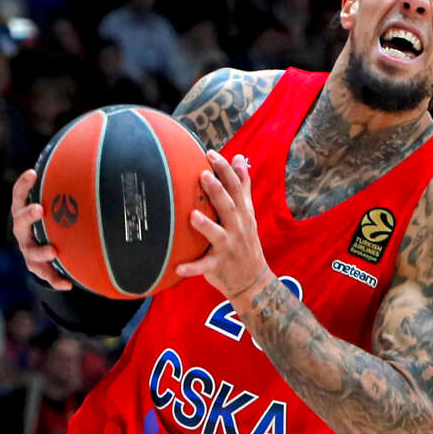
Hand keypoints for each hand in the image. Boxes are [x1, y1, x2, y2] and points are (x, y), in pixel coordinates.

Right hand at [10, 169, 71, 289]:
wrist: (45, 249)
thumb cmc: (54, 220)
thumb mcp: (56, 207)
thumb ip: (68, 193)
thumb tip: (96, 171)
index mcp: (25, 212)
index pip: (19, 195)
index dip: (23, 185)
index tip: (32, 173)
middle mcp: (23, 230)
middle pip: (20, 222)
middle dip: (28, 215)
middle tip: (39, 209)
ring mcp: (28, 249)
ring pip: (30, 251)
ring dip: (41, 251)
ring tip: (53, 251)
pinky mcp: (36, 266)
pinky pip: (46, 274)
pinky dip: (56, 279)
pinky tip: (67, 284)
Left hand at [176, 151, 270, 299]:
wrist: (253, 278)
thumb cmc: (244, 240)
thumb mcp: (248, 212)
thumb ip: (242, 186)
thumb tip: (240, 158)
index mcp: (243, 213)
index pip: (236, 187)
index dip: (225, 170)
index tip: (212, 154)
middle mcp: (237, 227)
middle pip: (228, 206)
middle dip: (217, 191)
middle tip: (203, 174)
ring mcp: (228, 246)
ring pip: (217, 234)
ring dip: (206, 225)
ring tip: (193, 215)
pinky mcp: (218, 265)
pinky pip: (204, 267)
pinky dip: (193, 267)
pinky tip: (179, 266)